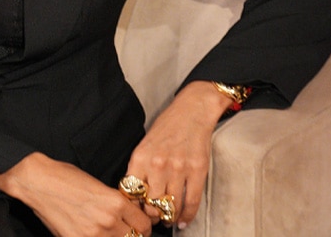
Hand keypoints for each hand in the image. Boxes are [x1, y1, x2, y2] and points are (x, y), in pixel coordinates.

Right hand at [0, 152, 153, 236]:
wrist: (38, 181)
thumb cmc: (64, 178)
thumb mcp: (98, 186)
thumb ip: (116, 203)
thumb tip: (128, 216)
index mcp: (115, 202)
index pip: (144, 225)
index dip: (143, 226)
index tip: (139, 226)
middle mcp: (108, 220)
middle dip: (133, 235)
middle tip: (126, 231)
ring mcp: (93, 234)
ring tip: (108, 231)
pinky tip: (92, 232)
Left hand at [124, 81, 231, 228]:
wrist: (192, 111)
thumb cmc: (167, 127)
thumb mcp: (144, 144)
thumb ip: (140, 168)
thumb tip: (136, 195)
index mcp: (140, 157)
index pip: (132, 193)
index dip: (133, 207)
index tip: (136, 212)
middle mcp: (158, 164)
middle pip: (151, 204)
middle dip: (152, 215)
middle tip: (154, 217)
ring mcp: (179, 169)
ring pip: (171, 207)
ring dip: (169, 218)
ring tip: (168, 219)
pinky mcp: (197, 171)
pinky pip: (191, 202)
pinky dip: (187, 216)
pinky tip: (183, 220)